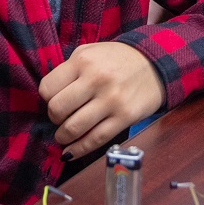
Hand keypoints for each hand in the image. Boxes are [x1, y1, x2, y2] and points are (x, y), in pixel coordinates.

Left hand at [38, 41, 165, 159]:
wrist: (156, 63)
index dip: (47, 98)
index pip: (47, 88)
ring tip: (65, 135)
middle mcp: (97, 79)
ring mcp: (111, 100)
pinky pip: (95, 140)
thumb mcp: (91, 52)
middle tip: (61, 117)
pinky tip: (71, 152)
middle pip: (57, 110)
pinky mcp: (125, 117)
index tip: (55, 100)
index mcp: (83, 60)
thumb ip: (69, 70)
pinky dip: (78, 150)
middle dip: (54, 118)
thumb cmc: (118, 59)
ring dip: (63, 137)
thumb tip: (49, 98)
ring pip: (73, 128)